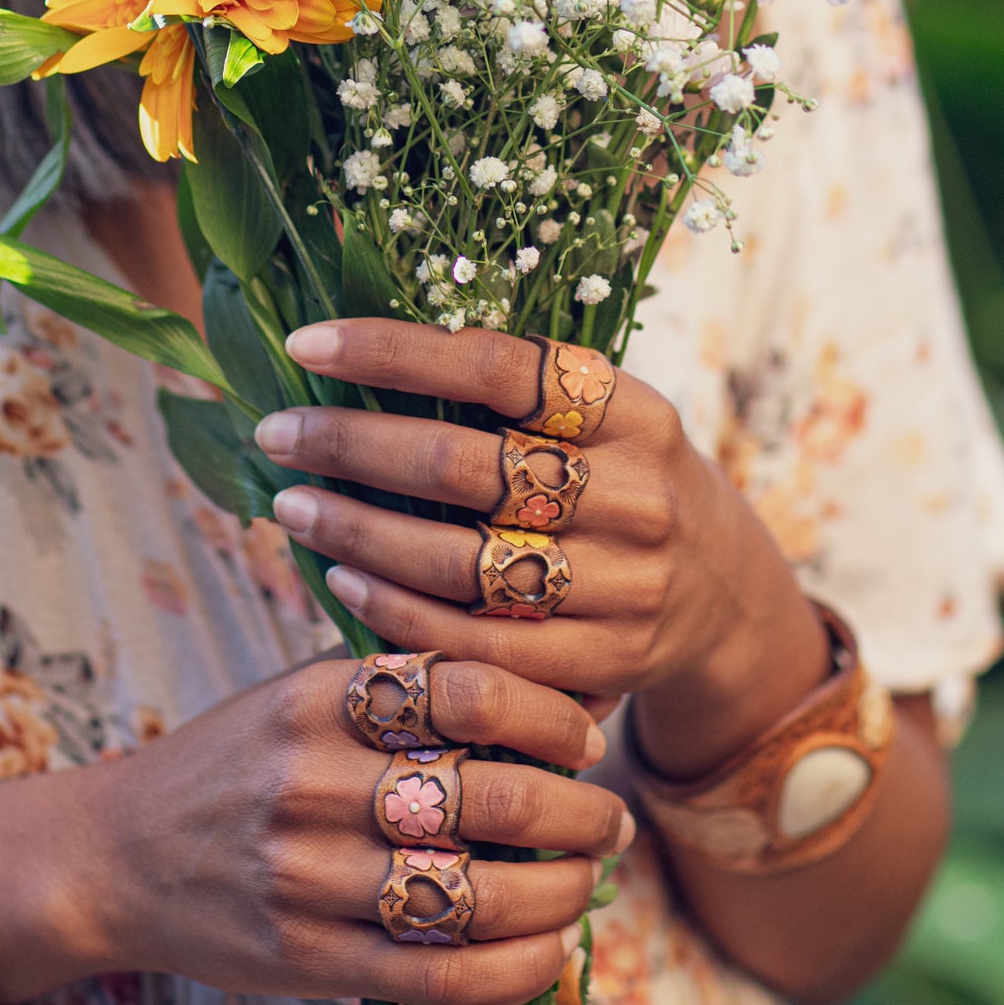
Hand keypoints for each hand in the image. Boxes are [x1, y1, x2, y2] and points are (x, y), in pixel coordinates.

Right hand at [0, 656, 633, 1004]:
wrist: (117, 858)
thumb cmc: (233, 764)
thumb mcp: (300, 694)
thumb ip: (403, 686)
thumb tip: (551, 699)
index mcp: (315, 697)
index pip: (469, 689)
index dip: (551, 715)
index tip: (585, 738)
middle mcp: (310, 781)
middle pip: (491, 796)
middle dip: (581, 812)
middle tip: (610, 818)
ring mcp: (307, 878)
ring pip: (480, 894)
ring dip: (564, 893)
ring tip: (586, 880)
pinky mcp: (308, 959)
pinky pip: (444, 977)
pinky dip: (519, 968)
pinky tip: (550, 950)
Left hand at [254, 319, 832, 778]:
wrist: (726, 597)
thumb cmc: (624, 482)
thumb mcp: (603, 418)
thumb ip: (513, 389)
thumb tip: (365, 342)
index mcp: (633, 410)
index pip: (497, 365)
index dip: (392, 350)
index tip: (305, 344)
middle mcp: (638, 494)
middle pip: (462, 466)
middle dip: (349, 445)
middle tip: (277, 434)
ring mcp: (626, 585)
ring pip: (456, 561)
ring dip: (353, 531)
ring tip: (288, 505)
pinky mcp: (605, 662)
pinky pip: (474, 642)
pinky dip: (393, 610)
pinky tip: (340, 580)